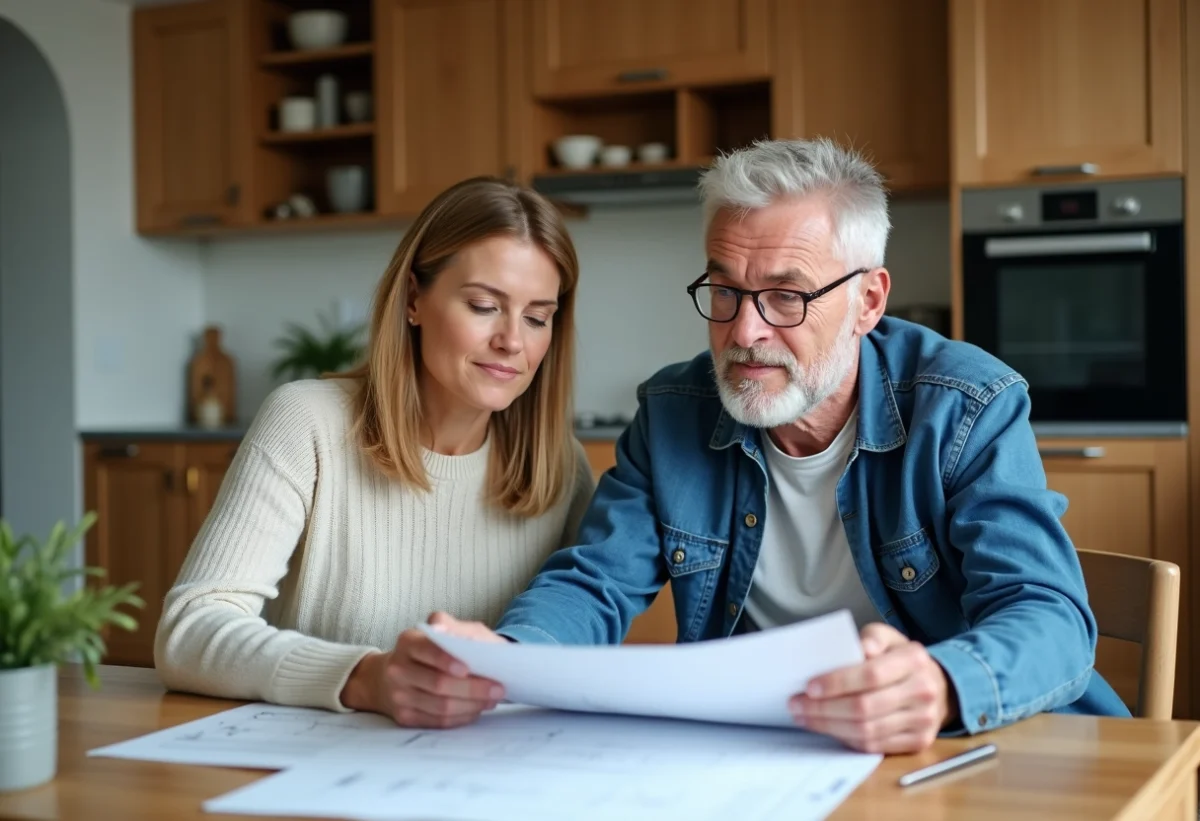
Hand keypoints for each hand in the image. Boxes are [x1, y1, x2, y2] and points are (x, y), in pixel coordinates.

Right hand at [340, 612, 506, 727]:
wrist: (402, 671)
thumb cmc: (435, 648)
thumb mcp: (448, 630)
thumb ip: (456, 630)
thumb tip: (459, 638)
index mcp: (408, 641)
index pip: (427, 650)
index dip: (446, 660)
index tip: (467, 668)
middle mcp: (398, 668)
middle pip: (437, 684)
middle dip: (472, 688)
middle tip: (498, 689)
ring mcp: (399, 695)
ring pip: (440, 707)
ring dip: (471, 705)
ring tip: (492, 700)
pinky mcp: (404, 716)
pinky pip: (438, 721)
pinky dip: (462, 717)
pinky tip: (476, 709)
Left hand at [790, 623, 956, 753]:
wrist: (937, 685)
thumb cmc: (900, 659)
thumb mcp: (888, 637)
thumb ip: (872, 637)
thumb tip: (860, 649)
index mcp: (914, 660)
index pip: (871, 675)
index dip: (837, 683)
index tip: (809, 687)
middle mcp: (923, 692)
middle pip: (865, 707)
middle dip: (824, 709)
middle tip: (797, 704)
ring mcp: (923, 720)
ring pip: (867, 731)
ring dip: (830, 727)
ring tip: (805, 717)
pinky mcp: (918, 741)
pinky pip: (875, 746)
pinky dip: (847, 740)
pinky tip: (829, 729)